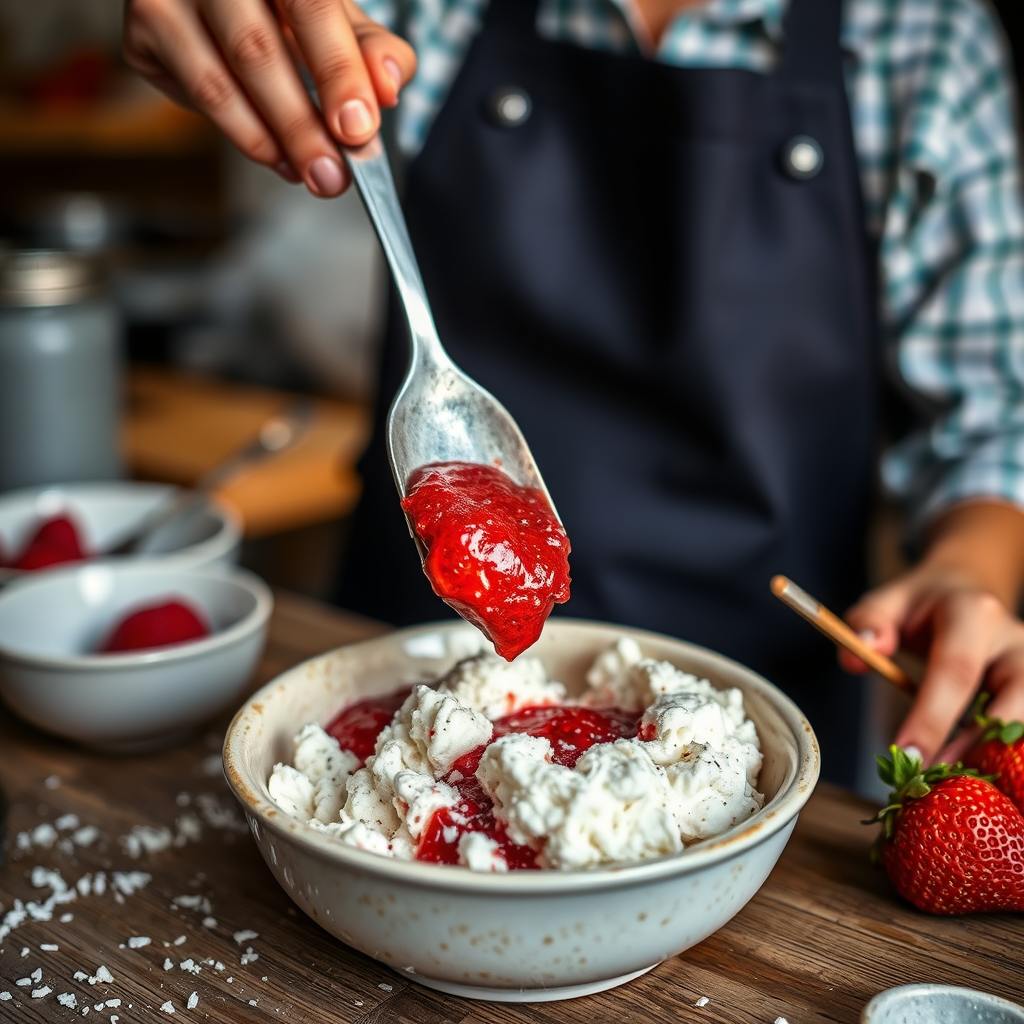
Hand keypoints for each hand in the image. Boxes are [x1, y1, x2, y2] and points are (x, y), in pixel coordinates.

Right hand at [123, 0, 415, 196]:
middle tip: (334, 176)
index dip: (337, 71)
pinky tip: (277, 156)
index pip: (311, 6)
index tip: (358, 129)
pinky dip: (243, 134)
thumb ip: (370, 50)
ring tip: (310, 173)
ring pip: (220, 82)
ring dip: (271, 141)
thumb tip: (389, 86)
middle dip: (302, 126)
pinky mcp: (142, 28)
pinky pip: (196, 94)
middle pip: (257, 50)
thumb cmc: (287, 4)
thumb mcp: (337, 16)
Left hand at [842, 501, 1023, 766]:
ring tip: (950, 784)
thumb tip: (855, 656)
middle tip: (933, 782)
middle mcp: (1015, 642)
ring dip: (991, 760)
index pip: (956, 671)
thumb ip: (868, 623)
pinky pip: (1021, 731)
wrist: (966, 589)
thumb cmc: (923, 603)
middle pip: (1008, 704)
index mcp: (974, 614)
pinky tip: (969, 774)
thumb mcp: (888, 599)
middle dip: (972, 749)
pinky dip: (998, 758)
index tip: (905, 753)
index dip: (932, 717)